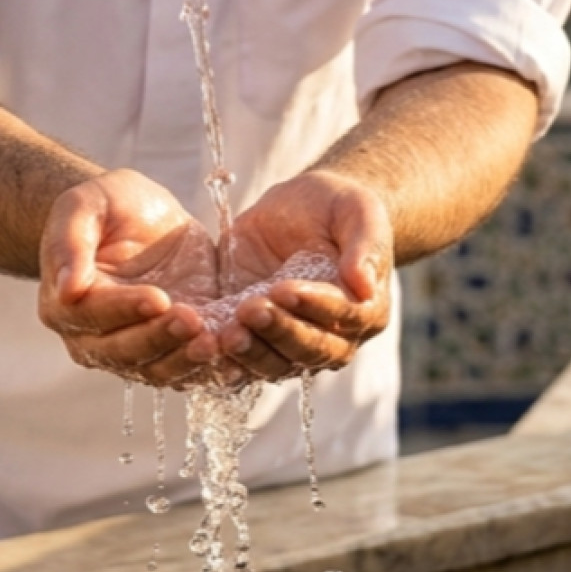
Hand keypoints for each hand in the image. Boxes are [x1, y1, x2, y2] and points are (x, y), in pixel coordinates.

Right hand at [38, 169, 220, 386]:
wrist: (141, 217)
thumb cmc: (108, 205)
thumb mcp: (86, 205)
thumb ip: (70, 242)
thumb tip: (66, 289)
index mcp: (65, 305)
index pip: (92, 315)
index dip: (126, 310)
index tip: (159, 297)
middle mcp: (93, 338)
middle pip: (124, 352)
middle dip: (160, 338)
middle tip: (193, 320)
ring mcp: (133, 350)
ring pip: (156, 370)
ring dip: (186, 360)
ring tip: (217, 341)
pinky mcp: (171, 351)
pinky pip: (188, 371)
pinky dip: (210, 368)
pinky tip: (234, 355)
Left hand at [218, 171, 392, 381]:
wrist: (301, 208)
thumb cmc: (338, 207)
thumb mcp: (357, 212)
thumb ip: (365, 245)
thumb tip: (365, 286)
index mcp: (365, 310)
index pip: (344, 318)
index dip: (316, 307)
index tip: (286, 289)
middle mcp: (333, 337)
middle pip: (309, 350)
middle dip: (279, 332)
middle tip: (251, 310)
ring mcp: (292, 341)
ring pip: (275, 364)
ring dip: (251, 353)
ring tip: (227, 334)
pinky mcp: (255, 337)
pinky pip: (242, 360)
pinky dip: (224, 359)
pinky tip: (204, 347)